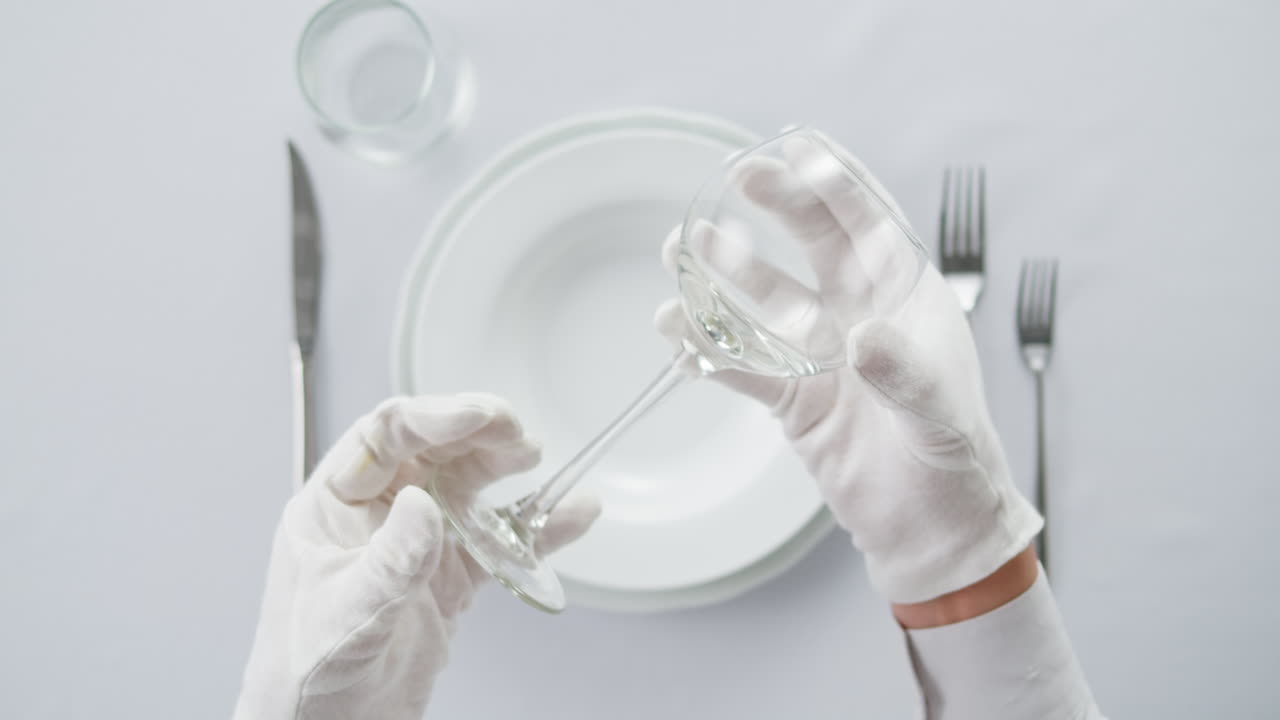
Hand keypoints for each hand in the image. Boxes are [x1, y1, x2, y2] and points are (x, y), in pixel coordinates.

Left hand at [234, 394, 599, 719]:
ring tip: (535, 457)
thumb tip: (422, 503)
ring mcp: (416, 545)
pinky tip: (569, 515)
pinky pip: (497, 541)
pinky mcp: (447, 580)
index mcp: (333, 506)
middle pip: (433, 450)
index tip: (480, 415)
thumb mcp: (346, 614)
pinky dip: (536, 529)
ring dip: (503, 468)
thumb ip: (389, 561)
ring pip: (467, 486)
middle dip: (477, 433)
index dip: (435, 417)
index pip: (384, 437)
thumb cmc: (303, 675)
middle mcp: (376, 515)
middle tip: (517, 434)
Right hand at [655, 136, 1039, 603]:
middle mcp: (862, 313)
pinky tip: (674, 328)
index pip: (873, 224)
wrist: (929, 527)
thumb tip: (862, 339)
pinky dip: (708, 349)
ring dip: (726, 273)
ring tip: (680, 246)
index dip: (838, 182)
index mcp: (909, 299)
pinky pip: (743, 365)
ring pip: (766, 300)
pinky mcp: (792, 398)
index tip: (800, 146)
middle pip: (814, 243)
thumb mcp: (940, 414)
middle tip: (738, 175)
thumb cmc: (954, 459)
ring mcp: (822, 354)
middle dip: (777, 206)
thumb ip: (905, 373)